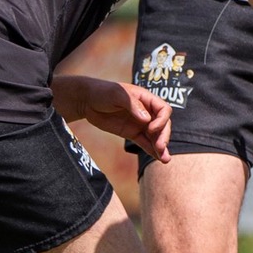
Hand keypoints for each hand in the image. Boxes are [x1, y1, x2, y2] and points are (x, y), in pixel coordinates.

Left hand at [51, 75, 172, 160]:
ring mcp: (140, 123)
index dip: (162, 120)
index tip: (151, 128)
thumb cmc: (103, 92)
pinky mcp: (132, 133)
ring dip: (161, 147)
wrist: (87, 101)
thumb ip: (132, 104)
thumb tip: (146, 119)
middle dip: (163, 136)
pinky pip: (145, 143)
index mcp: (146, 99)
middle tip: (160, 147)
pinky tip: (158, 158)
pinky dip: (152, 150)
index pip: (163, 110)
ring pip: (155, 136)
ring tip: (165, 160)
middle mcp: (147, 111)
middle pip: (163, 125)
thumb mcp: (117, 94)